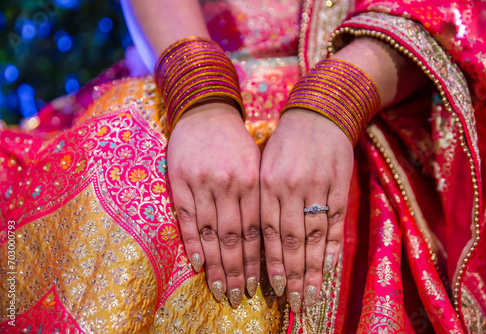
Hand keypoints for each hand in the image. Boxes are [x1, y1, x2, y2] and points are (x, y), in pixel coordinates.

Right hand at [167, 101, 260, 307]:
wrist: (206, 112)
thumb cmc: (235, 142)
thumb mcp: (256, 163)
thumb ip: (259, 197)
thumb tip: (266, 237)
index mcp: (253, 181)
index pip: (256, 230)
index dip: (256, 261)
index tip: (258, 285)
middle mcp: (229, 185)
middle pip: (234, 237)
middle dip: (237, 271)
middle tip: (237, 297)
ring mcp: (202, 183)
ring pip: (210, 233)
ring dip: (215, 265)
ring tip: (219, 290)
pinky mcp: (180, 181)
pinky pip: (186, 218)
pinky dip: (192, 244)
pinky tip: (198, 265)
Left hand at [260, 109, 352, 311]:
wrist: (317, 115)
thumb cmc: (285, 144)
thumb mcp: (264, 166)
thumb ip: (262, 200)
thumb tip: (259, 241)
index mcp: (266, 184)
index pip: (267, 233)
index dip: (271, 264)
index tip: (274, 288)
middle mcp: (289, 188)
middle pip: (290, 240)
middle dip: (292, 275)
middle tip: (295, 302)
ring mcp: (316, 186)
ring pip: (313, 236)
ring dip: (312, 268)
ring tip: (312, 295)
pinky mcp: (338, 185)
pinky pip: (335, 222)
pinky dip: (332, 247)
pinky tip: (329, 268)